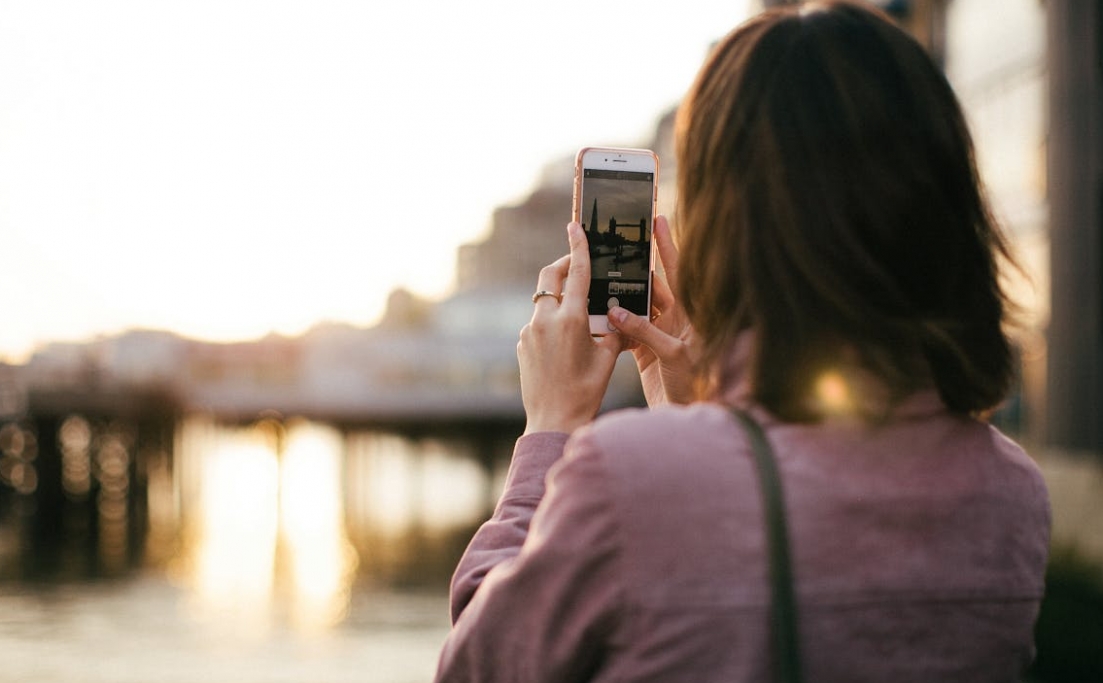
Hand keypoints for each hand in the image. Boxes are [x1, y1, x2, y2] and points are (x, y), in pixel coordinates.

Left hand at [518, 222, 624, 434]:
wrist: (553, 420)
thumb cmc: (586, 391)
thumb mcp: (608, 357)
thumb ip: (613, 329)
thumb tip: (616, 313)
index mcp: (572, 320)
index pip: (577, 273)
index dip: (578, 246)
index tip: (575, 226)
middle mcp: (545, 321)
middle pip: (550, 278)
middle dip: (563, 266)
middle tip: (577, 265)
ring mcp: (529, 332)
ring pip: (544, 302)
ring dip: (559, 299)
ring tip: (580, 315)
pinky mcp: (522, 344)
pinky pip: (538, 323)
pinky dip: (551, 322)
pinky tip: (565, 342)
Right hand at [607, 215, 698, 405]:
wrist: (689, 418)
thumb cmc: (696, 386)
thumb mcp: (674, 356)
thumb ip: (646, 333)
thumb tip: (617, 312)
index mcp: (691, 314)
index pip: (680, 271)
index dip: (669, 245)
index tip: (658, 218)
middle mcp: (677, 319)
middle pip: (654, 286)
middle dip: (635, 270)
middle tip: (616, 248)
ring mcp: (662, 334)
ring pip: (637, 308)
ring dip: (621, 299)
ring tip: (602, 282)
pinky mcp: (647, 352)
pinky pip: (628, 332)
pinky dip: (615, 327)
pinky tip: (601, 319)